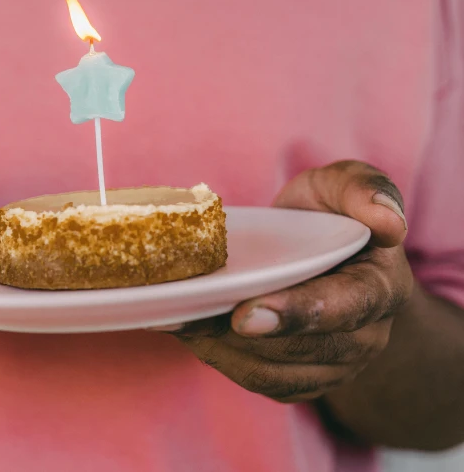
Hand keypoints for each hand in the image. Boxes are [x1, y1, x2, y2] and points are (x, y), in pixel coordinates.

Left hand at [167, 161, 414, 401]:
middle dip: (238, 337)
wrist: (323, 253)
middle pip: (298, 351)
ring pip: (272, 374)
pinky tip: (191, 333)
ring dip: (221, 352)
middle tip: (187, 314)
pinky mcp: (304, 379)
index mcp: (380, 287)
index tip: (244, 315)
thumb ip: (363, 189)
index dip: (295, 314)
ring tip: (180, 321)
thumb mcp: (343, 185)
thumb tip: (388, 219)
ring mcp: (336, 365)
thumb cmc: (328, 213)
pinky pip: (260, 382)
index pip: (344, 309)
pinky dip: (220, 361)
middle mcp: (366, 337)